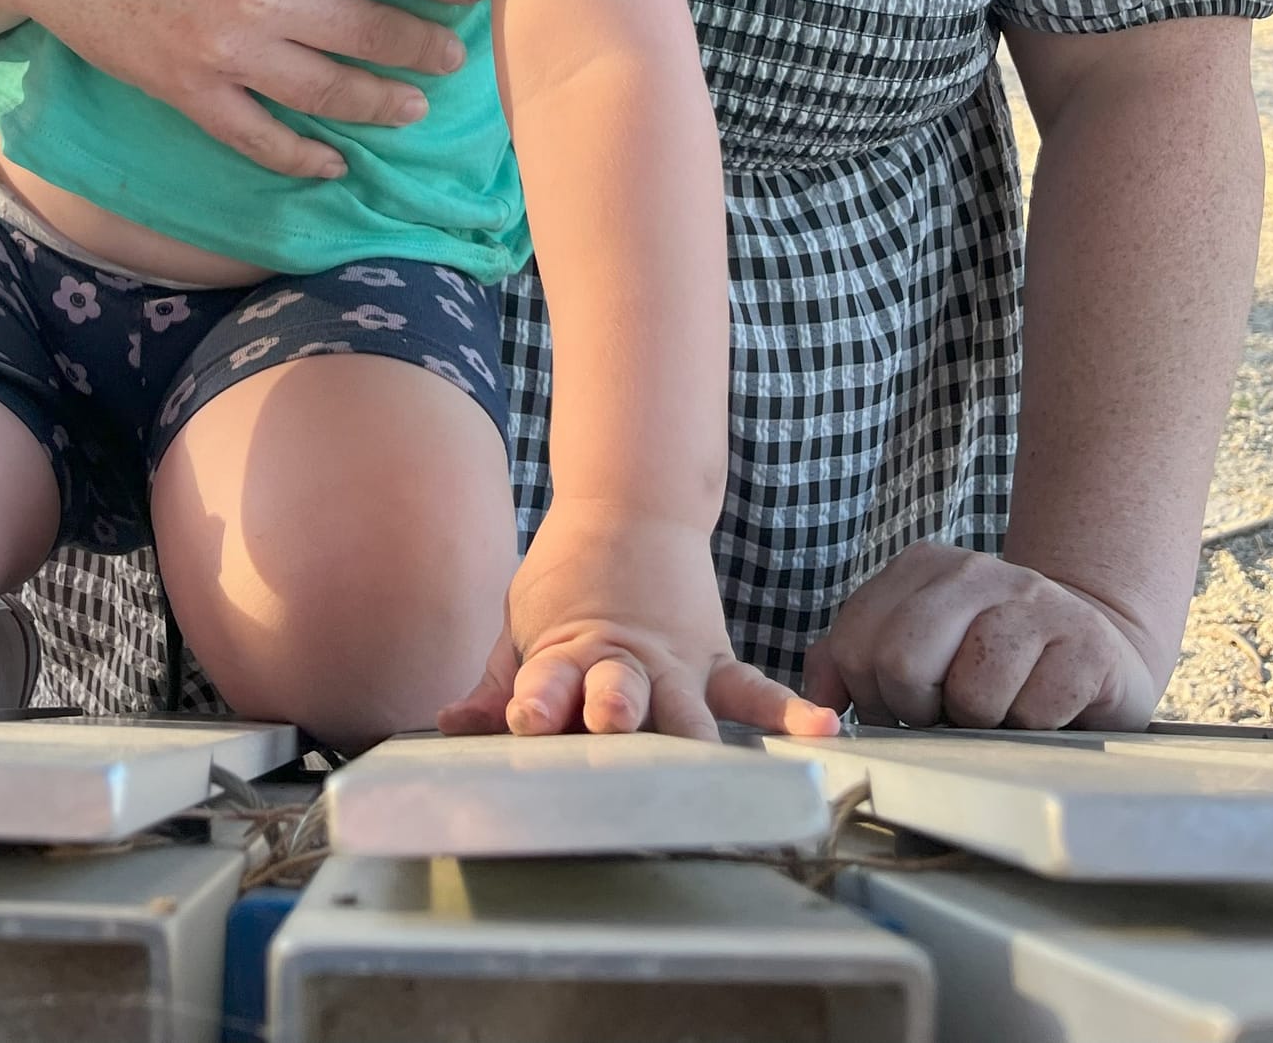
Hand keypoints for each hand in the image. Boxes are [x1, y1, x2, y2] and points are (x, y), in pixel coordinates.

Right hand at [0, 0, 487, 177]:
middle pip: (372, 31)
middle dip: (425, 44)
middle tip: (459, 54)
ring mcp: (226, 52)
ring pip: (326, 92)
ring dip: (379, 101)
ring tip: (414, 105)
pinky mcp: (185, 88)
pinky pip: (255, 136)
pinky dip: (299, 155)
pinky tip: (332, 161)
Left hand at [439, 503, 839, 740]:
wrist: (629, 505)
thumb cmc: (568, 578)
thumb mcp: (519, 623)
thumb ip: (495, 683)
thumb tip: (453, 728)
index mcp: (566, 650)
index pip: (546, 680)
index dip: (534, 699)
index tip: (525, 717)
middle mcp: (624, 662)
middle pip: (621, 692)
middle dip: (616, 714)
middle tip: (614, 725)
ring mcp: (675, 663)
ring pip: (686, 708)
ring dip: (686, 736)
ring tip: (704, 767)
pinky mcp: (714, 662)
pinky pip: (754, 690)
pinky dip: (788, 712)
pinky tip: (819, 734)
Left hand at [802, 541, 1163, 729]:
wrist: (1096, 645)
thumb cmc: (993, 660)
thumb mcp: (919, 646)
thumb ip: (854, 659)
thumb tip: (815, 697)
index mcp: (922, 567)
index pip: (856, 644)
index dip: (873, 696)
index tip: (904, 706)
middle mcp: (975, 571)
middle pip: (902, 662)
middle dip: (918, 710)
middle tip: (948, 712)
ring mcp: (1034, 600)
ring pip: (972, 694)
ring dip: (982, 722)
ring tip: (1001, 706)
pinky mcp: (1086, 642)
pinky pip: (1034, 711)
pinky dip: (1033, 727)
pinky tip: (1045, 706)